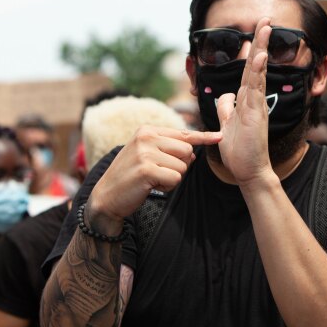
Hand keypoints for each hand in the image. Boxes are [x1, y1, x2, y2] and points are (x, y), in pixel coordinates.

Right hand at [88, 126, 220, 226]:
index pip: (183, 133)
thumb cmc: (131, 176)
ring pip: (182, 167)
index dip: (203, 137)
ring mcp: (146, 152)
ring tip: (152, 179)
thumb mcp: (147, 155)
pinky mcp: (147, 169)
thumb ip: (169, 150)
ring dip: (172, 178)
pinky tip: (151, 186)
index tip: (219, 136)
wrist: (106, 196)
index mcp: (147, 130)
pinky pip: (175, 179)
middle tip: (158, 172)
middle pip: (187, 151)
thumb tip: (193, 153)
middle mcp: (146, 137)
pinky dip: (167, 187)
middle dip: (179, 166)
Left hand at [215, 18, 274, 186]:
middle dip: (260, 41)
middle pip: (256, 65)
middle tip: (266, 19)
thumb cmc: (240, 152)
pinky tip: (260, 57)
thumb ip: (226, 109)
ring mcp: (256, 105)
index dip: (251, 50)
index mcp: (246, 100)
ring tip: (265, 28)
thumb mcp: (226, 125)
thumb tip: (224, 95)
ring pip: (257, 72)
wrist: (248, 172)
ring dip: (261, 49)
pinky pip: (256, 89)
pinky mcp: (256, 114)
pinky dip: (258, 72)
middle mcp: (254, 99)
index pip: (248, 70)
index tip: (255, 31)